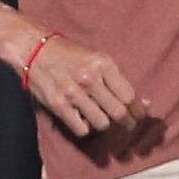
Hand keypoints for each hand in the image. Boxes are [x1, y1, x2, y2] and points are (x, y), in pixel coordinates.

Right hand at [22, 35, 147, 139]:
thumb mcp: (96, 58)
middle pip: (119, 113)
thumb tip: (143, 103)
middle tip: (129, 125)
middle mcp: (89, 79)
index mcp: (103, 64)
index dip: (138, 110)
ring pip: (102, 123)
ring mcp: (73, 93)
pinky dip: (86, 128)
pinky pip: (82, 129)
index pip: (129, 96)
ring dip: (105, 124)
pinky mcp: (58, 105)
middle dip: (128, 123)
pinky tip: (84, 120)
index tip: (140, 115)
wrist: (34, 49)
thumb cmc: (69, 54)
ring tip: (103, 118)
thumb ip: (117, 80)